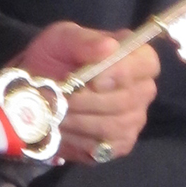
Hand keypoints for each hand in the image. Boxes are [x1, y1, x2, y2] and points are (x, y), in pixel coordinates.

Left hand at [20, 21, 159, 164]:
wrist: (38, 89)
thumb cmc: (55, 58)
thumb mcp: (62, 40)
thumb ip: (84, 40)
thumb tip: (109, 46)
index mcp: (136, 56)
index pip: (147, 65)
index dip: (122, 73)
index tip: (92, 80)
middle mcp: (142, 89)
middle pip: (129, 100)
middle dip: (89, 101)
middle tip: (61, 97)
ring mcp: (134, 118)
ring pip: (115, 126)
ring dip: (79, 121)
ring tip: (56, 112)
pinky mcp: (121, 144)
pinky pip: (106, 147)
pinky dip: (79, 140)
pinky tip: (63, 129)